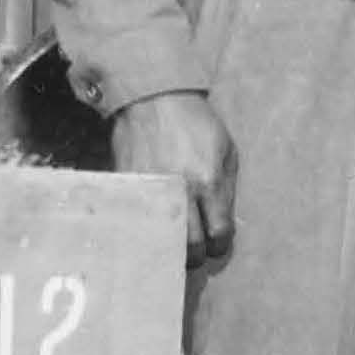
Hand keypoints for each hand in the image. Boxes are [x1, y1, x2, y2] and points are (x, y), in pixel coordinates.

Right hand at [111, 92, 235, 265]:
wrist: (155, 99)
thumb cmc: (198, 125)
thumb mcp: (227, 152)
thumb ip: (227, 190)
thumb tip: (223, 223)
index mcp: (209, 183)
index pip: (218, 233)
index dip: (221, 244)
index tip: (218, 242)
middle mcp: (179, 191)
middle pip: (189, 246)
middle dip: (197, 255)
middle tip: (198, 250)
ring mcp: (150, 191)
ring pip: (161, 240)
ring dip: (170, 248)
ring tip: (175, 244)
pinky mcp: (127, 187)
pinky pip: (137, 222)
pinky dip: (147, 230)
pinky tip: (153, 227)